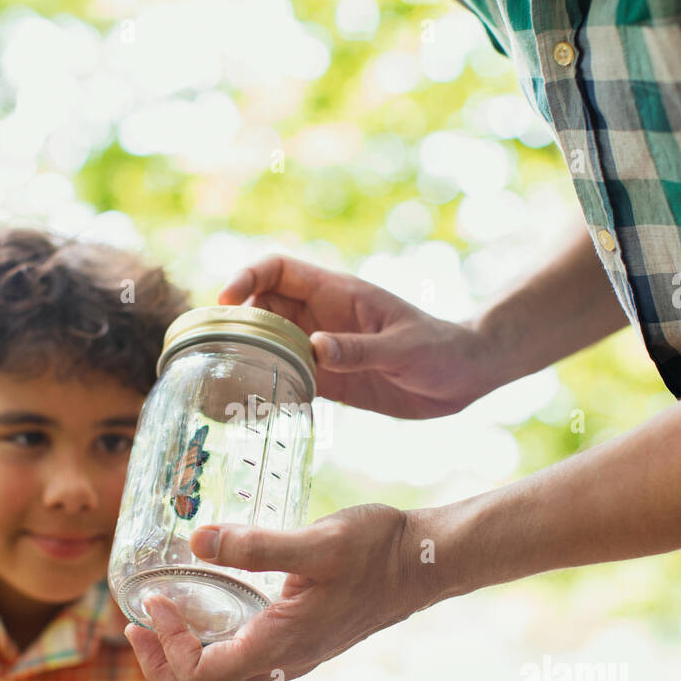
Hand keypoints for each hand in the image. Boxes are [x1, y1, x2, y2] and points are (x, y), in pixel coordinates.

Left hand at [122, 504, 435, 680]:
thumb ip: (255, 545)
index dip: (167, 647)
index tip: (153, 602)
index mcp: (279, 646)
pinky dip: (211, 650)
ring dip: (183, 662)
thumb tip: (197, 540)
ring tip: (160, 622)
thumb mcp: (315, 541)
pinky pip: (244, 668)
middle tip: (137, 625)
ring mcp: (294, 658)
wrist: (425, 563)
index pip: (202, 677)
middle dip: (162, 668)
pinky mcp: (302, 643)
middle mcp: (283, 664)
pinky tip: (209, 613)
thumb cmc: (377, 551)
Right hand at [218, 254, 497, 418]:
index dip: (248, 277)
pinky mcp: (331, 380)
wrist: (465, 376)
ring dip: (248, 358)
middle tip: (215, 351)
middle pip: (264, 308)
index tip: (226, 300)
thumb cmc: (440, 349)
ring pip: (271, 344)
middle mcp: (323, 317)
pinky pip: (290, 378)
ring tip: (223, 382)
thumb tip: (313, 348)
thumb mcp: (402, 349)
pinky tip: (254, 409)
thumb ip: (359, 350)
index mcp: (338, 294)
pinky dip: (270, 389)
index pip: (279, 270)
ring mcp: (324, 348)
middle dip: (238, 323)